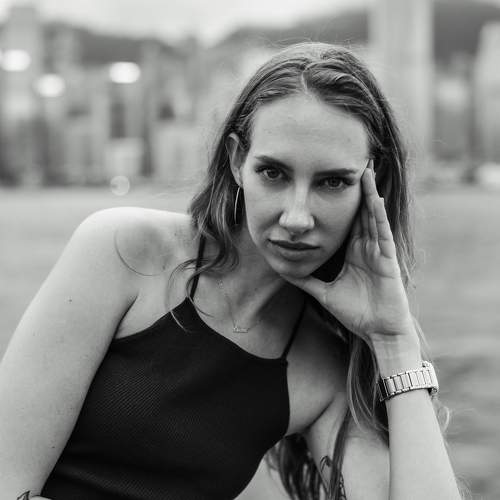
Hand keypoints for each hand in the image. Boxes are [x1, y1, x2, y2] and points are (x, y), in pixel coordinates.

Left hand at [281, 161, 417, 347]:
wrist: (377, 332)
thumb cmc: (356, 313)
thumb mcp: (323, 293)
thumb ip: (306, 281)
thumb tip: (284, 272)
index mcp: (354, 253)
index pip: (346, 222)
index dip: (341, 202)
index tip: (331, 183)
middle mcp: (367, 248)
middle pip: (360, 212)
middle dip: (357, 189)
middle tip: (350, 163)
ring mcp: (379, 252)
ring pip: (373, 217)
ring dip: (369, 194)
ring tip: (365, 170)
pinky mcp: (388, 259)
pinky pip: (382, 233)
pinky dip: (378, 216)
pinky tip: (374, 198)